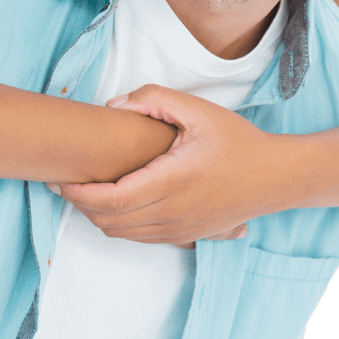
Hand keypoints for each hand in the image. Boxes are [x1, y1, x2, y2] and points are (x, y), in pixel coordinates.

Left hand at [48, 84, 291, 246]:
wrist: (278, 177)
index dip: (78, 194)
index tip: (61, 179)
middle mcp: (172, 213)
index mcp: (171, 183)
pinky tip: (114, 203)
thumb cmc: (238, 141)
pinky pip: (141, 238)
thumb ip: (153, 99)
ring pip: (123, 234)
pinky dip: (119, 225)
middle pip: (109, 221)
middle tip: (64, 183)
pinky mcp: (187, 236)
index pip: (110, 200)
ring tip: (84, 191)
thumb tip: (114, 105)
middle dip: (80, 205)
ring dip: (98, 217)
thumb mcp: (198, 110)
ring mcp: (180, 230)